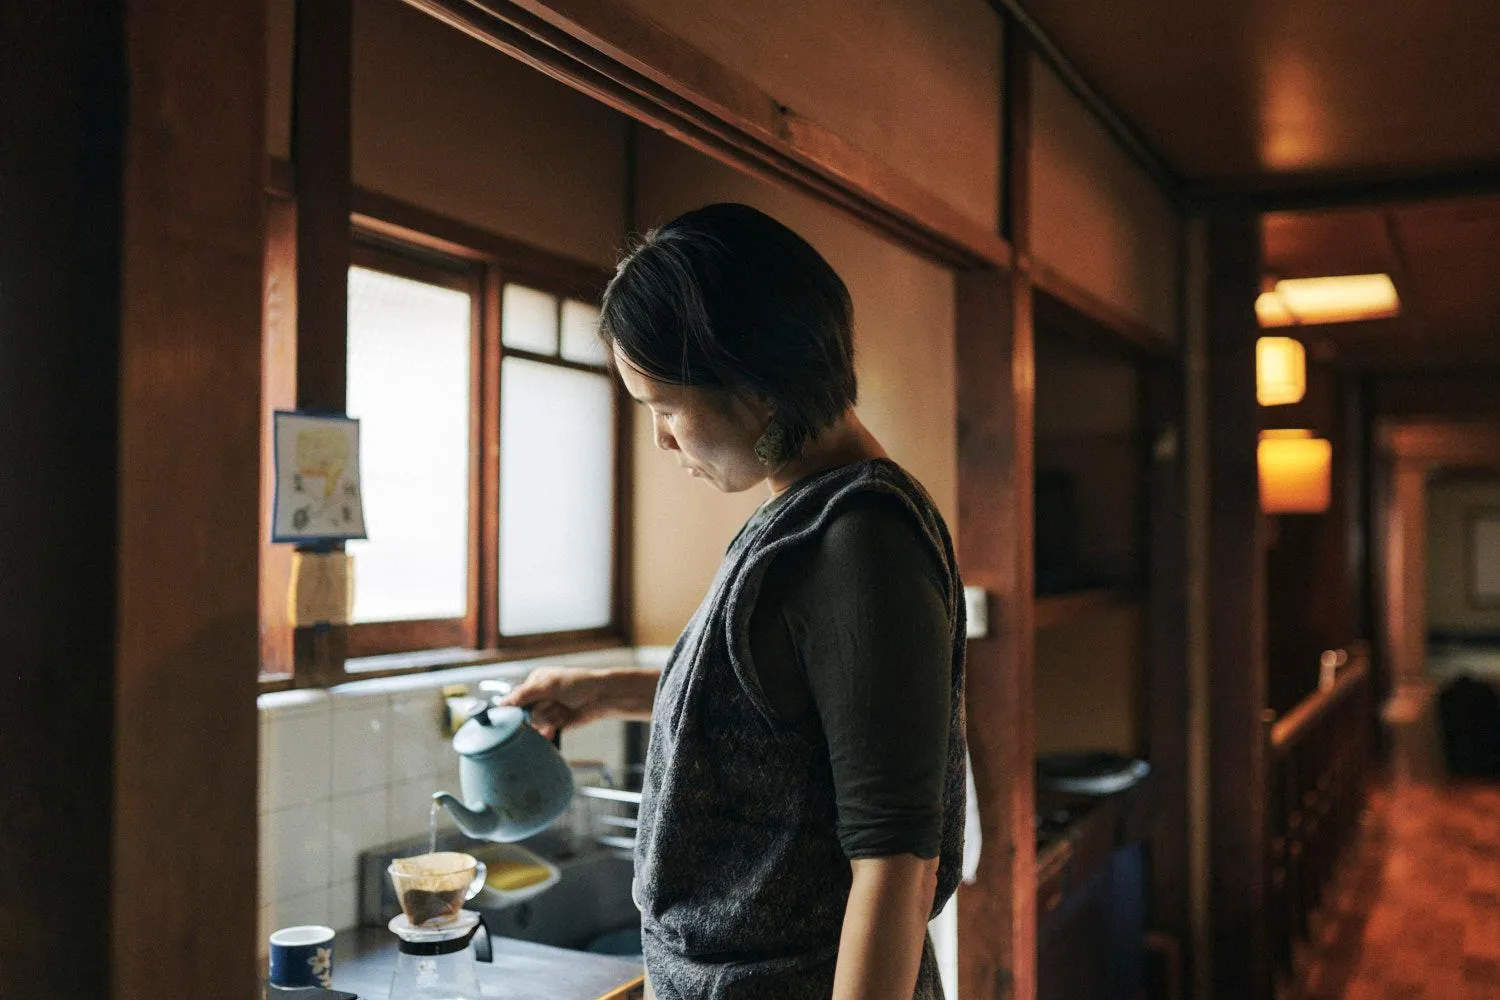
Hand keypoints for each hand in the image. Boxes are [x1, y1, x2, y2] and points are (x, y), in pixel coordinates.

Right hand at [495, 666, 658, 739]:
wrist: (602, 697)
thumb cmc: (578, 684)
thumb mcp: (548, 685)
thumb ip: (524, 695)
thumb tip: (500, 704)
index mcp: (535, 682)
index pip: (516, 697)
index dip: (516, 707)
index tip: (515, 715)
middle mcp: (539, 696)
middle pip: (525, 713)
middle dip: (539, 712)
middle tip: (553, 705)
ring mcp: (548, 710)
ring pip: (535, 724)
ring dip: (548, 719)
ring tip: (561, 711)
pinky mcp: (556, 724)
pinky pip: (544, 733)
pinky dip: (549, 732)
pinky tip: (556, 729)